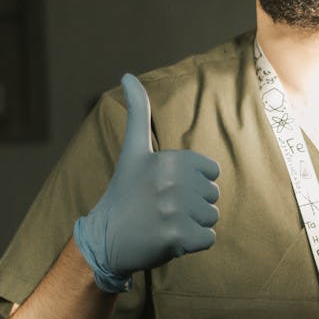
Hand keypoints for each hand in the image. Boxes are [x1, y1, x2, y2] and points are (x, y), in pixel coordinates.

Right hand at [74, 74, 219, 291]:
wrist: (105, 239)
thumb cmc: (125, 193)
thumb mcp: (133, 150)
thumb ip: (138, 113)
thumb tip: (127, 75)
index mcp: (169, 159)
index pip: (211, 172)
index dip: (194, 183)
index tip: (167, 188)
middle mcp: (171, 182)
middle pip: (213, 195)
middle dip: (194, 205)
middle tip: (163, 209)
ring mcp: (174, 210)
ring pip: (212, 217)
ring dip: (193, 224)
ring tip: (165, 223)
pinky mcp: (176, 237)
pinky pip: (208, 239)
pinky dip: (193, 243)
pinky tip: (169, 239)